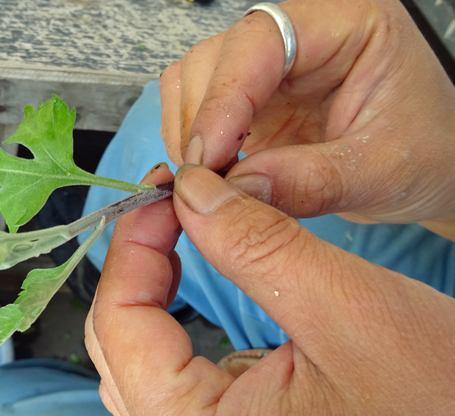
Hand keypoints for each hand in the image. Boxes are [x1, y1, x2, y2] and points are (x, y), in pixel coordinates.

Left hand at [85, 164, 454, 415]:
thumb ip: (254, 243)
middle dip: (140, 263)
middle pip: (119, 345)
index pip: (119, 326)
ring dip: (155, 289)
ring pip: (143, 360)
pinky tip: (203, 279)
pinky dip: (179, 319)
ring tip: (184, 231)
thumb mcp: (347, 307)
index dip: (132, 244)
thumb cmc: (440, 406)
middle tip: (173, 203)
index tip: (162, 190)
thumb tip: (190, 193)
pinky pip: (177, 375)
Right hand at [159, 0, 454, 234]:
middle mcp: (298, 36)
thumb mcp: (378, 171)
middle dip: (200, 122)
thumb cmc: (424, 154)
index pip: (261, 41)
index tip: (208, 158)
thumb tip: (230, 192)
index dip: (224, 98)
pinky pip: (197, 109)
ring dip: (188, 133)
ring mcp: (269, 69)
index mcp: (345, 24)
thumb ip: (307, 181)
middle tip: (206, 183)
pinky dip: (191, 144)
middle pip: (214, 58)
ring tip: (211, 182)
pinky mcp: (252, 101)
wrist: (427, 170)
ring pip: (193, 80)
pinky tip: (214, 175)